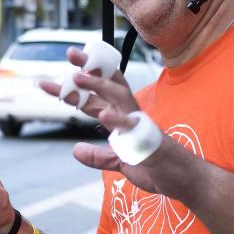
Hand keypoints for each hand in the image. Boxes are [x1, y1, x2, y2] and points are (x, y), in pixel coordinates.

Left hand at [38, 47, 176, 194]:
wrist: (181, 180)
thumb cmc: (154, 167)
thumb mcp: (119, 161)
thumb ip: (99, 156)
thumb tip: (76, 150)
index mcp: (120, 118)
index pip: (94, 97)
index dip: (75, 86)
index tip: (51, 78)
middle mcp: (129, 114)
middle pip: (108, 84)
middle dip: (89, 68)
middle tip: (69, 53)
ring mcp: (139, 124)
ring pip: (119, 96)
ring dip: (99, 84)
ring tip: (78, 76)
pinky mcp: (149, 138)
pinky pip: (132, 126)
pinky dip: (118, 119)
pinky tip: (103, 114)